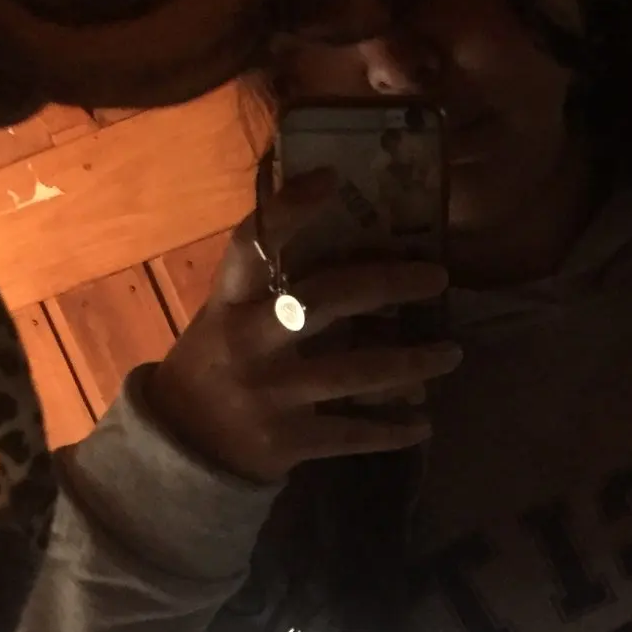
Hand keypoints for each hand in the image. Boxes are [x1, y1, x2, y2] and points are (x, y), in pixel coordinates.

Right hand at [147, 169, 461, 483]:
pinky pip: (352, 432)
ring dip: (412, 363)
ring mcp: (267, 394)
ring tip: (452, 354)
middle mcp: (246, 343)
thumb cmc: (215, 370)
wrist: (180, 451)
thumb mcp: (226, 321)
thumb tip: (354, 247)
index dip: (288, 209)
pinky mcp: (286, 441)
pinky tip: (423, 424)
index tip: (333, 179)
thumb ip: (272, 290)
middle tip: (437, 277)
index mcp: (227, 304)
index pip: (250, 246)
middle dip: (388, 284)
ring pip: (355, 372)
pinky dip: (393, 430)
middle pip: (325, 300)